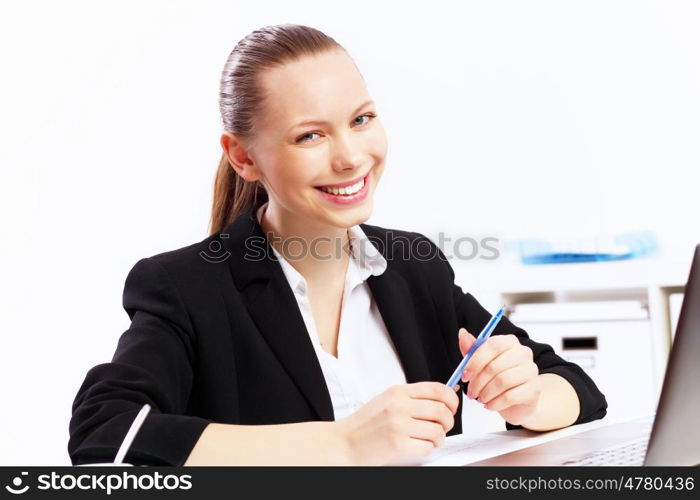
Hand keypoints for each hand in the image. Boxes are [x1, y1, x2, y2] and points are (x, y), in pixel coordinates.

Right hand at [334, 382, 459, 464]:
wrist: (344, 443)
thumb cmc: (365, 425)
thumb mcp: (386, 401)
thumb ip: (411, 398)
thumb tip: (442, 398)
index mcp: (398, 392)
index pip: (438, 390)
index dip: (452, 400)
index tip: (452, 407)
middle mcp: (399, 406)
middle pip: (442, 411)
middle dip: (448, 422)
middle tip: (442, 427)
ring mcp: (399, 425)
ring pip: (438, 431)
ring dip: (438, 438)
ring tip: (428, 439)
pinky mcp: (398, 444)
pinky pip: (428, 447)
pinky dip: (427, 449)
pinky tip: (418, 446)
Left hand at [458, 328, 541, 425]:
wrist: (518, 401)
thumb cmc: (498, 379)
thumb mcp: (482, 363)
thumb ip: (472, 350)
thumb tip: (463, 334)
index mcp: (510, 342)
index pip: (492, 345)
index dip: (475, 361)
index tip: (464, 375)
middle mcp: (523, 353)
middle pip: (495, 365)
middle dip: (478, 382)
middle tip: (470, 392)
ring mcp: (531, 371)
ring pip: (502, 381)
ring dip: (486, 393)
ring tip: (480, 399)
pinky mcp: (534, 389)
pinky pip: (510, 396)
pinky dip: (495, 403)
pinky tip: (489, 405)